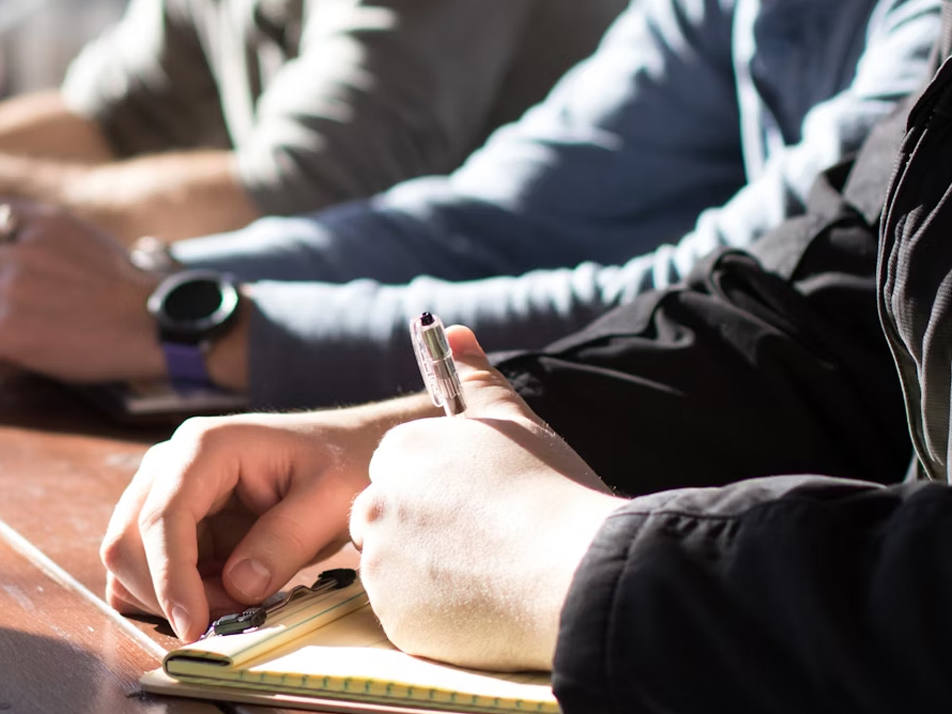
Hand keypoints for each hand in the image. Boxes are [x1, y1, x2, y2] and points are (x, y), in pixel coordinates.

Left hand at [0, 198, 164, 379]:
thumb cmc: (124, 292)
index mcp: (42, 222)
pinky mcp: (12, 329)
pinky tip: (18, 362)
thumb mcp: (85, 240)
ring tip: (12, 344)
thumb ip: (40, 237)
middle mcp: (22, 249)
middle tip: (15, 321)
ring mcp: (14, 288)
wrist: (155, 326)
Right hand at [101, 397, 431, 641]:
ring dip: (172, 596)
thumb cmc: (341, 463)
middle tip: (236, 611)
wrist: (347, 453)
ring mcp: (167, 490)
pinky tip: (223, 592)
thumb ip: (286, 540)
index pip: (163, 516)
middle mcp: (172, 463)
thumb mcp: (330, 499)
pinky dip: (173, 594)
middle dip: (171, 591)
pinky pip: (147, 570)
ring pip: (130, 561)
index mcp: (207, 446)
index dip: (170, 577)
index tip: (194, 624)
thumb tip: (238, 587)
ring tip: (239, 597)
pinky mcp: (174, 520)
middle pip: (129, 541)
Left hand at [349, 327, 621, 671]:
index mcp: (401, 451)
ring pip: (395, 567)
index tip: (477, 501)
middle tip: (483, 538)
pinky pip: (407, 614)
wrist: (574, 570)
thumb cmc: (549, 488)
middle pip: (389, 517)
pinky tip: (482, 602)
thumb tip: (454, 333)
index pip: (400, 468)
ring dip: (428, 570)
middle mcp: (377, 503)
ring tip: (489, 570)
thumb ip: (475, 378)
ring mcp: (382, 565)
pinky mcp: (395, 619)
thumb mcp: (515, 420)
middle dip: (424, 527)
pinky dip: (435, 612)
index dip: (441, 486)